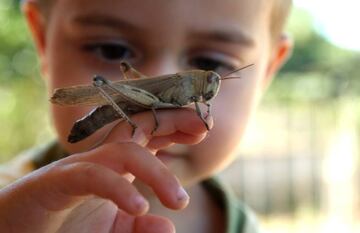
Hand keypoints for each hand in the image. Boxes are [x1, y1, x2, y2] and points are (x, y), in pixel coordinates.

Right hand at [0, 108, 211, 232]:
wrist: (15, 232)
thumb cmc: (64, 229)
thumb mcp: (112, 232)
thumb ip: (139, 228)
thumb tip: (167, 226)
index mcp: (116, 167)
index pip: (150, 135)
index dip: (176, 126)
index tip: (202, 128)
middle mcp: (101, 160)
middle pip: (139, 126)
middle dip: (172, 120)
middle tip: (203, 126)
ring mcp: (79, 167)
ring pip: (122, 151)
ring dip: (156, 172)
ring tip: (179, 202)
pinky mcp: (57, 182)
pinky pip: (92, 176)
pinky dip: (117, 189)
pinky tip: (138, 206)